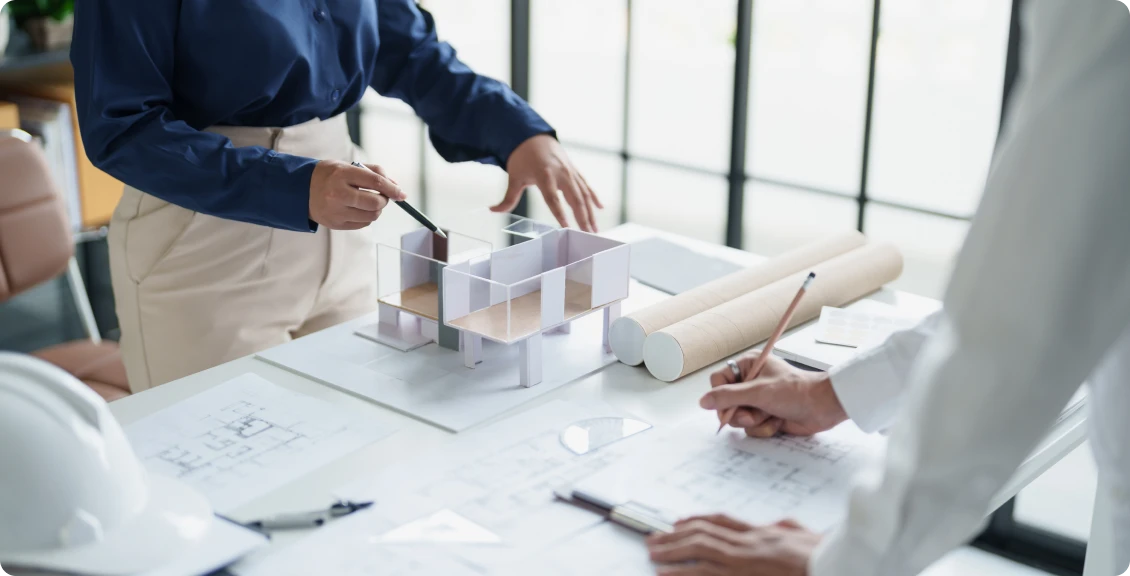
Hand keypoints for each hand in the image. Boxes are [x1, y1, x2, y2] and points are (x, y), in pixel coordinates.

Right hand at [309, 160, 404, 229]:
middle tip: (383, 196)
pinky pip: (363, 224)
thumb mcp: (348, 165)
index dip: (392, 189)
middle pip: (375, 203)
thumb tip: (395, 185)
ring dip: (377, 209)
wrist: (301, 190)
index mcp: (342, 174)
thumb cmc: (329, 175)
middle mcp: (338, 194)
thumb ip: (373, 172)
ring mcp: (336, 211)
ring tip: (369, 201)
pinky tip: (359, 209)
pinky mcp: (336, 224)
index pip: (375, 182)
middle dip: (385, 200)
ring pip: (371, 216)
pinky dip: (367, 217)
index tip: (402, 194)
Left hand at [493, 134, 602, 231]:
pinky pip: (586, 185)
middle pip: (575, 199)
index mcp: (545, 175)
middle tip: (588, 235)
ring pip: (584, 194)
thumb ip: (508, 197)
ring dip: (590, 212)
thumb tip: (493, 210)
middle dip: (583, 218)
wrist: (533, 135)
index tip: (567, 228)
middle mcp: (561, 173)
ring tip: (595, 229)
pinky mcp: (574, 170)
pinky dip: (593, 197)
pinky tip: (600, 208)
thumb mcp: (514, 176)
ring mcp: (570, 171)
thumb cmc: (522, 157)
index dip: (560, 215)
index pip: (554, 200)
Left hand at [647, 515, 819, 575]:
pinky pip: (705, 572)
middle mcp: (750, 542)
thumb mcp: (805, 538)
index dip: (698, 520)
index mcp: (763, 534)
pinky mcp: (741, 573)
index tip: (679, 522)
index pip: (723, 522)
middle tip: (654, 538)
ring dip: (672, 549)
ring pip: (699, 548)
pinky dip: (682, 571)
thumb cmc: (823, 557)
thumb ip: (788, 530)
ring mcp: (744, 558)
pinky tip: (664, 572)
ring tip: (652, 551)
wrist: (833, 565)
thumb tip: (782, 525)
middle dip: (676, 535)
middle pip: (704, 532)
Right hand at [702, 351, 846, 437]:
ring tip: (770, 415)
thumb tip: (704, 401)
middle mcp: (751, 382)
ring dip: (754, 421)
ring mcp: (758, 400)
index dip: (721, 395)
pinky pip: (751, 428)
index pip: (718, 381)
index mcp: (748, 365)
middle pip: (726, 403)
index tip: (730, 405)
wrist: (823, 407)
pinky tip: (778, 422)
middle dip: (741, 412)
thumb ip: (728, 396)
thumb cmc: (796, 392)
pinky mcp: (766, 416)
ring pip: (738, 418)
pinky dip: (764, 428)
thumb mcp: (758, 392)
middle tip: (755, 412)